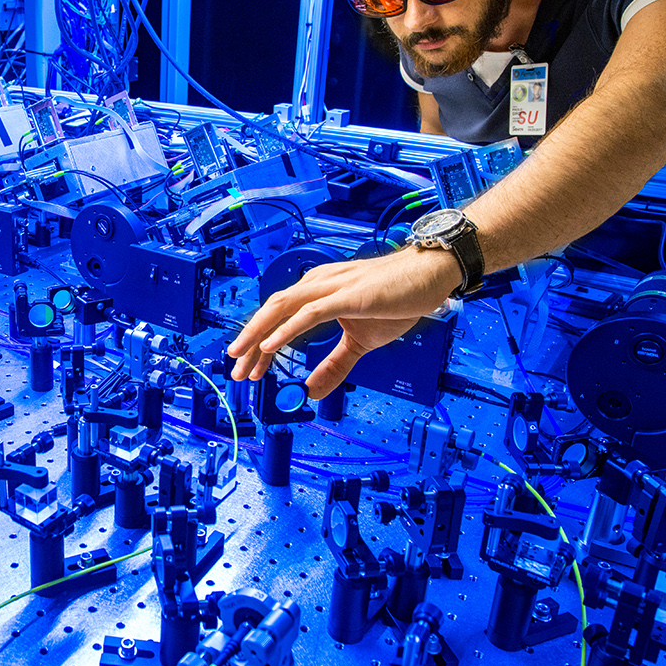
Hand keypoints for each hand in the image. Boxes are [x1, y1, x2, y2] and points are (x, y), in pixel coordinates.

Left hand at [227, 247, 462, 398]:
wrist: (429, 274)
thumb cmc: (397, 298)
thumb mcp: (361, 342)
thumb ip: (335, 365)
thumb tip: (312, 392)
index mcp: (318, 291)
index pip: (278, 315)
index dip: (258, 342)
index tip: (248, 366)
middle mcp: (317, 284)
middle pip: (271, 310)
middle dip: (249, 341)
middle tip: (235, 368)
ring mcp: (331, 287)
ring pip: (282, 307)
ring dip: (258, 335)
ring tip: (243, 358)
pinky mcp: (346, 295)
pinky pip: (309, 312)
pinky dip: (286, 329)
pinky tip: (271, 345)